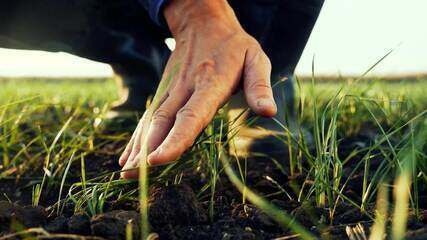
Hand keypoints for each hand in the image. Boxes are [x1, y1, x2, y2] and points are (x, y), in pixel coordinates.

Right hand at [119, 0, 276, 177]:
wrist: (203, 22)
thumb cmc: (234, 46)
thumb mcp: (256, 59)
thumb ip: (260, 86)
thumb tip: (268, 113)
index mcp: (210, 82)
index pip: (191, 114)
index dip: (175, 139)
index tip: (157, 160)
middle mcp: (186, 87)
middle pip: (164, 121)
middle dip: (148, 150)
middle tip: (134, 175)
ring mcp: (171, 89)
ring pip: (152, 120)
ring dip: (139, 147)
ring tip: (126, 172)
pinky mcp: (164, 90)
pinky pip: (149, 116)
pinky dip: (137, 137)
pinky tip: (128, 156)